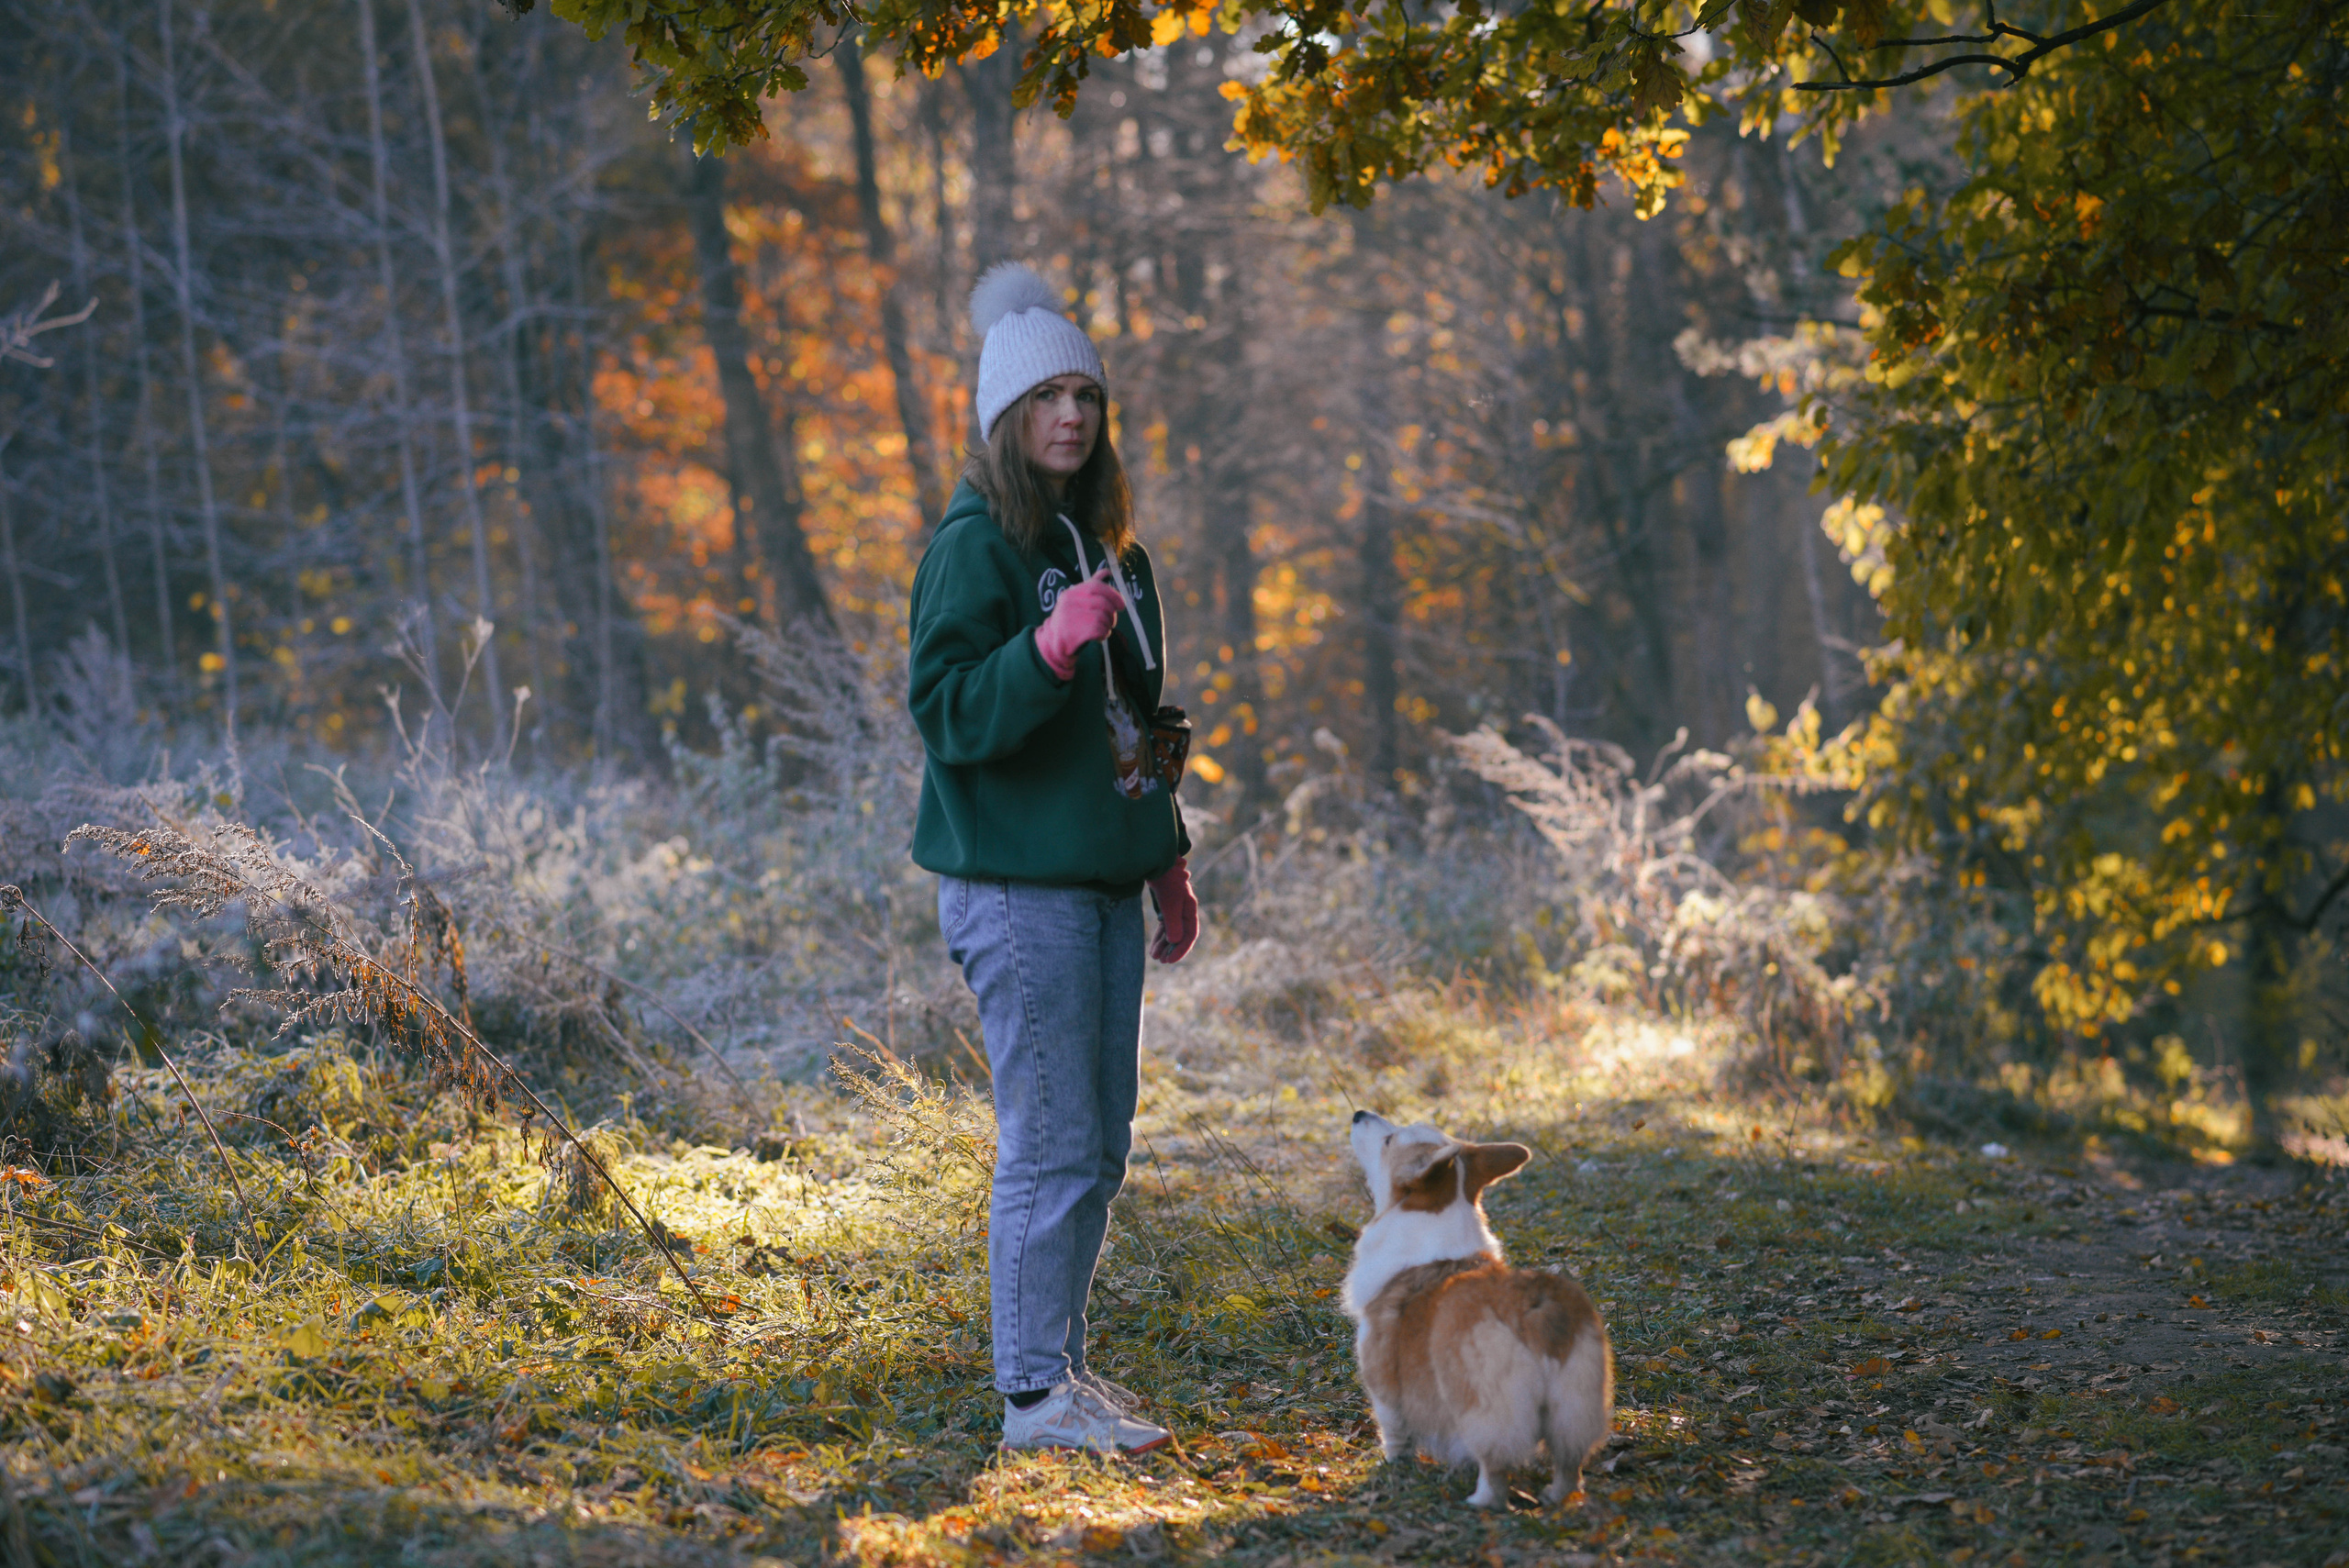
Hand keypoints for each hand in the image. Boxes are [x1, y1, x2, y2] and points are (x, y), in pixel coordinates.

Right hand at [1035, 565, 1120, 680]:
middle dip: (1112, 613)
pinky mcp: (1075, 631)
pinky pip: (1100, 629)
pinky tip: (1099, 637)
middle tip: (1112, 621)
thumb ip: (1091, 587)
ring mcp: (1071, 616)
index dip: (1113, 594)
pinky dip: (1104, 634)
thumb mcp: (1077, 601)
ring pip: (1103, 617)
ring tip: (1103, 629)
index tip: (1122, 605)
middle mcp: (1069, 602)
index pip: (1095, 586)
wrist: (1053, 644)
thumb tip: (1107, 572)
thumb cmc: (1071, 621)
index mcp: (1071, 593)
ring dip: (1108, 625)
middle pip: (1102, 602)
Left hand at [1147, 857, 1197, 963]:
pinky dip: (1160, 937)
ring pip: (1171, 932)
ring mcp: (1175, 909)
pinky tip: (1153, 948)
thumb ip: (1173, 923)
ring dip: (1164, 945)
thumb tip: (1176, 941)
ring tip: (1154, 957)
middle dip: (1171, 949)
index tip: (1169, 961)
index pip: (1189, 935)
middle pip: (1181, 935)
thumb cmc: (1165, 881)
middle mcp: (1185, 910)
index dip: (1181, 949)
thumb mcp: (1169, 903)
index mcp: (1190, 909)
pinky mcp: (1165, 907)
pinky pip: (1164, 926)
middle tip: (1161, 961)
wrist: (1154, 862)